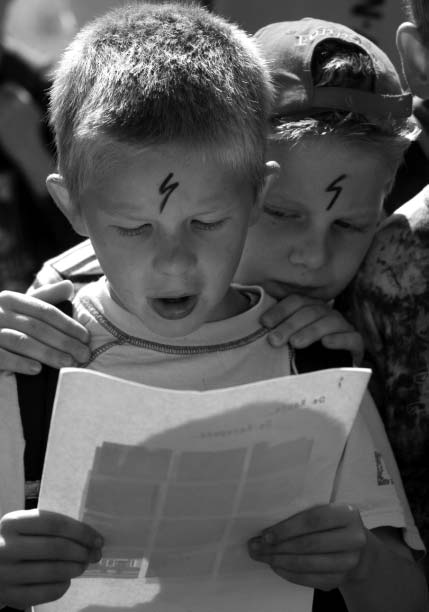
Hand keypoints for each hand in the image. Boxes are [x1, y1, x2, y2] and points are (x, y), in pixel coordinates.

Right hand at [0, 281, 90, 373]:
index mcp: (10, 299)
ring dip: (48, 354)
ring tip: (68, 364)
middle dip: (64, 342)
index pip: (46, 311)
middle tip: (84, 355)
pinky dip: (20, 363)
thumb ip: (44, 298)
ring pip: (22, 341)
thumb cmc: (1, 324)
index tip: (86, 338)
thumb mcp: (19, 308)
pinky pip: (1, 356)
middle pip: (38, 327)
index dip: (68, 324)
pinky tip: (37, 370)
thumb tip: (69, 286)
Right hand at [0, 509, 102, 607]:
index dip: (81, 531)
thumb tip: (90, 537)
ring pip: (53, 571)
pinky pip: (45, 592)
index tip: (98, 539)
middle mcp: (6, 547)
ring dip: (75, 568)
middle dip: (82, 551)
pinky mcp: (10, 596)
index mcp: (13, 522)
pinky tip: (67, 580)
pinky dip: (62, 586)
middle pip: (56, 548)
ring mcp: (6, 574)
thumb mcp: (25, 527)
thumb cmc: (16, 541)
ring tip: (83, 565)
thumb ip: (51, 527)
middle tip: (95, 554)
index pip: (54, 524)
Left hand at [248, 504, 370, 591]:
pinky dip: (290, 574)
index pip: (313, 520)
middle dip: (278, 546)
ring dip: (280, 561)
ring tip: (261, 556)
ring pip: (309, 564)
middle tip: (255, 546)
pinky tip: (276, 567)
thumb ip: (305, 512)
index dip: (288, 528)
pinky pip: (312, 580)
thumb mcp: (327, 510)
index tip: (266, 534)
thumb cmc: (333, 524)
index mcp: (348, 513)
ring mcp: (350, 562)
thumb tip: (269, 521)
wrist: (358, 549)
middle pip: (309, 544)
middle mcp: (354, 538)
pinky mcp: (342, 579)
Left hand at [261, 294, 363, 363]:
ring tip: (295, 343)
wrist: (333, 375)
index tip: (264, 323)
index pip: (296, 301)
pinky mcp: (357, 343)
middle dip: (290, 325)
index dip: (280, 310)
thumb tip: (256, 325)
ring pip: (329, 321)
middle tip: (274, 340)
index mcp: (310, 309)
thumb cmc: (305, 356)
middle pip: (310, 311)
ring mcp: (343, 327)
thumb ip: (276, 332)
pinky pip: (352, 337)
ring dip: (311, 331)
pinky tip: (326, 344)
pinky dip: (338, 339)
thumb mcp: (289, 342)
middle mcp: (327, 314)